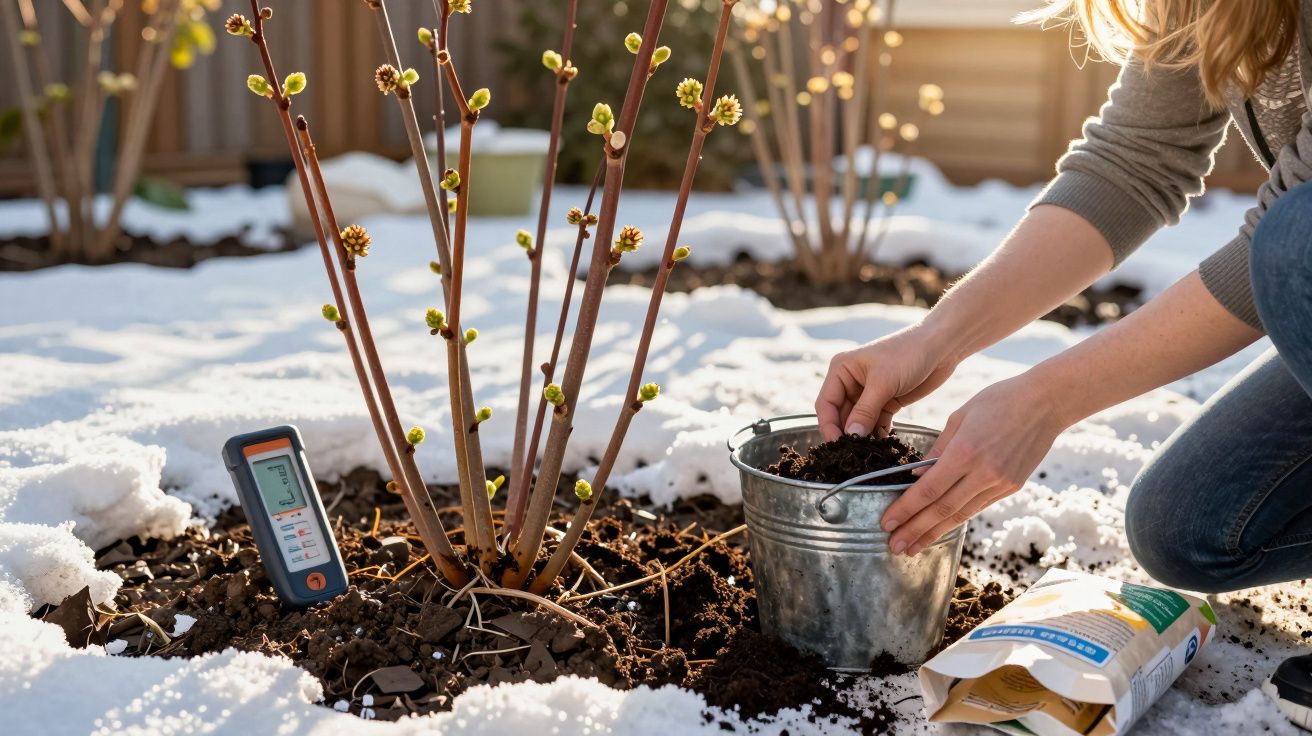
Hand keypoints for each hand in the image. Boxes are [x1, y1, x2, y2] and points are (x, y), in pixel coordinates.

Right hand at [815, 325, 957, 440]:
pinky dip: (879, 435)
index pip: (826, 404)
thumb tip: (852, 437)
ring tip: (870, 454)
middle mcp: (850, 381)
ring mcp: (868, 393)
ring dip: (864, 437)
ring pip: (858, 422)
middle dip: (848, 435)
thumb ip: (865, 411)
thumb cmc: (908, 353)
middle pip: (840, 416)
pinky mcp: (886, 401)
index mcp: (841, 370)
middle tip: (854, 456)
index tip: (837, 447)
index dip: (829, 427)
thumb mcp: (883, 382)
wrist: (941, 346)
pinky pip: (876, 423)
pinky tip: (884, 448)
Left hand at [881, 372, 1066, 554]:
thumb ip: (937, 449)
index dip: (906, 510)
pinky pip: (977, 507)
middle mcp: (984, 473)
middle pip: (942, 509)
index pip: (929, 490)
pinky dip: (956, 519)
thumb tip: (917, 477)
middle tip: (894, 546)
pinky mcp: (1012, 487)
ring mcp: (1000, 483)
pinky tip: (940, 528)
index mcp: (966, 451)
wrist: (1046, 403)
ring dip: (934, 533)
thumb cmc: (999, 401)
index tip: (887, 523)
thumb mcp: (960, 417)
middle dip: (915, 530)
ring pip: (961, 514)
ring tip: (913, 547)